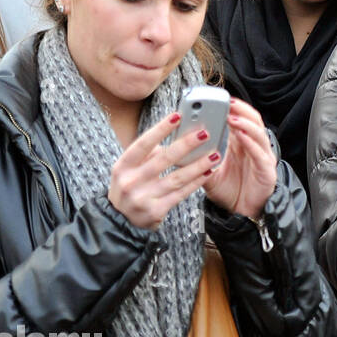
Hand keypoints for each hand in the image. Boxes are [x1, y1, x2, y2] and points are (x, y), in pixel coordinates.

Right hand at [108, 110, 220, 230]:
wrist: (120, 221)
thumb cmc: (130, 187)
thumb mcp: (128, 169)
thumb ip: (147, 154)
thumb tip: (173, 137)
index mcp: (122, 166)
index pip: (143, 144)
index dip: (160, 129)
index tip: (178, 116)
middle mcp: (130, 181)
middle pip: (163, 159)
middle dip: (187, 145)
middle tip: (205, 133)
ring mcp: (143, 197)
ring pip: (177, 177)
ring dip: (199, 165)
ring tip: (215, 154)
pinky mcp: (156, 211)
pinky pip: (181, 193)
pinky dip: (197, 182)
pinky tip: (209, 172)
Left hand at [202, 98, 278, 220]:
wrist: (241, 213)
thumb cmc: (229, 190)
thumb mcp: (209, 170)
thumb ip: (200, 156)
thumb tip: (178, 144)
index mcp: (241, 144)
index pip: (240, 119)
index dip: (232, 107)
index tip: (218, 99)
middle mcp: (254, 147)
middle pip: (253, 121)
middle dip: (240, 109)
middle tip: (226, 102)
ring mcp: (262, 158)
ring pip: (259, 134)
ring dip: (245, 123)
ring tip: (230, 116)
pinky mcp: (266, 171)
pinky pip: (260, 153)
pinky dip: (250, 142)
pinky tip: (240, 135)